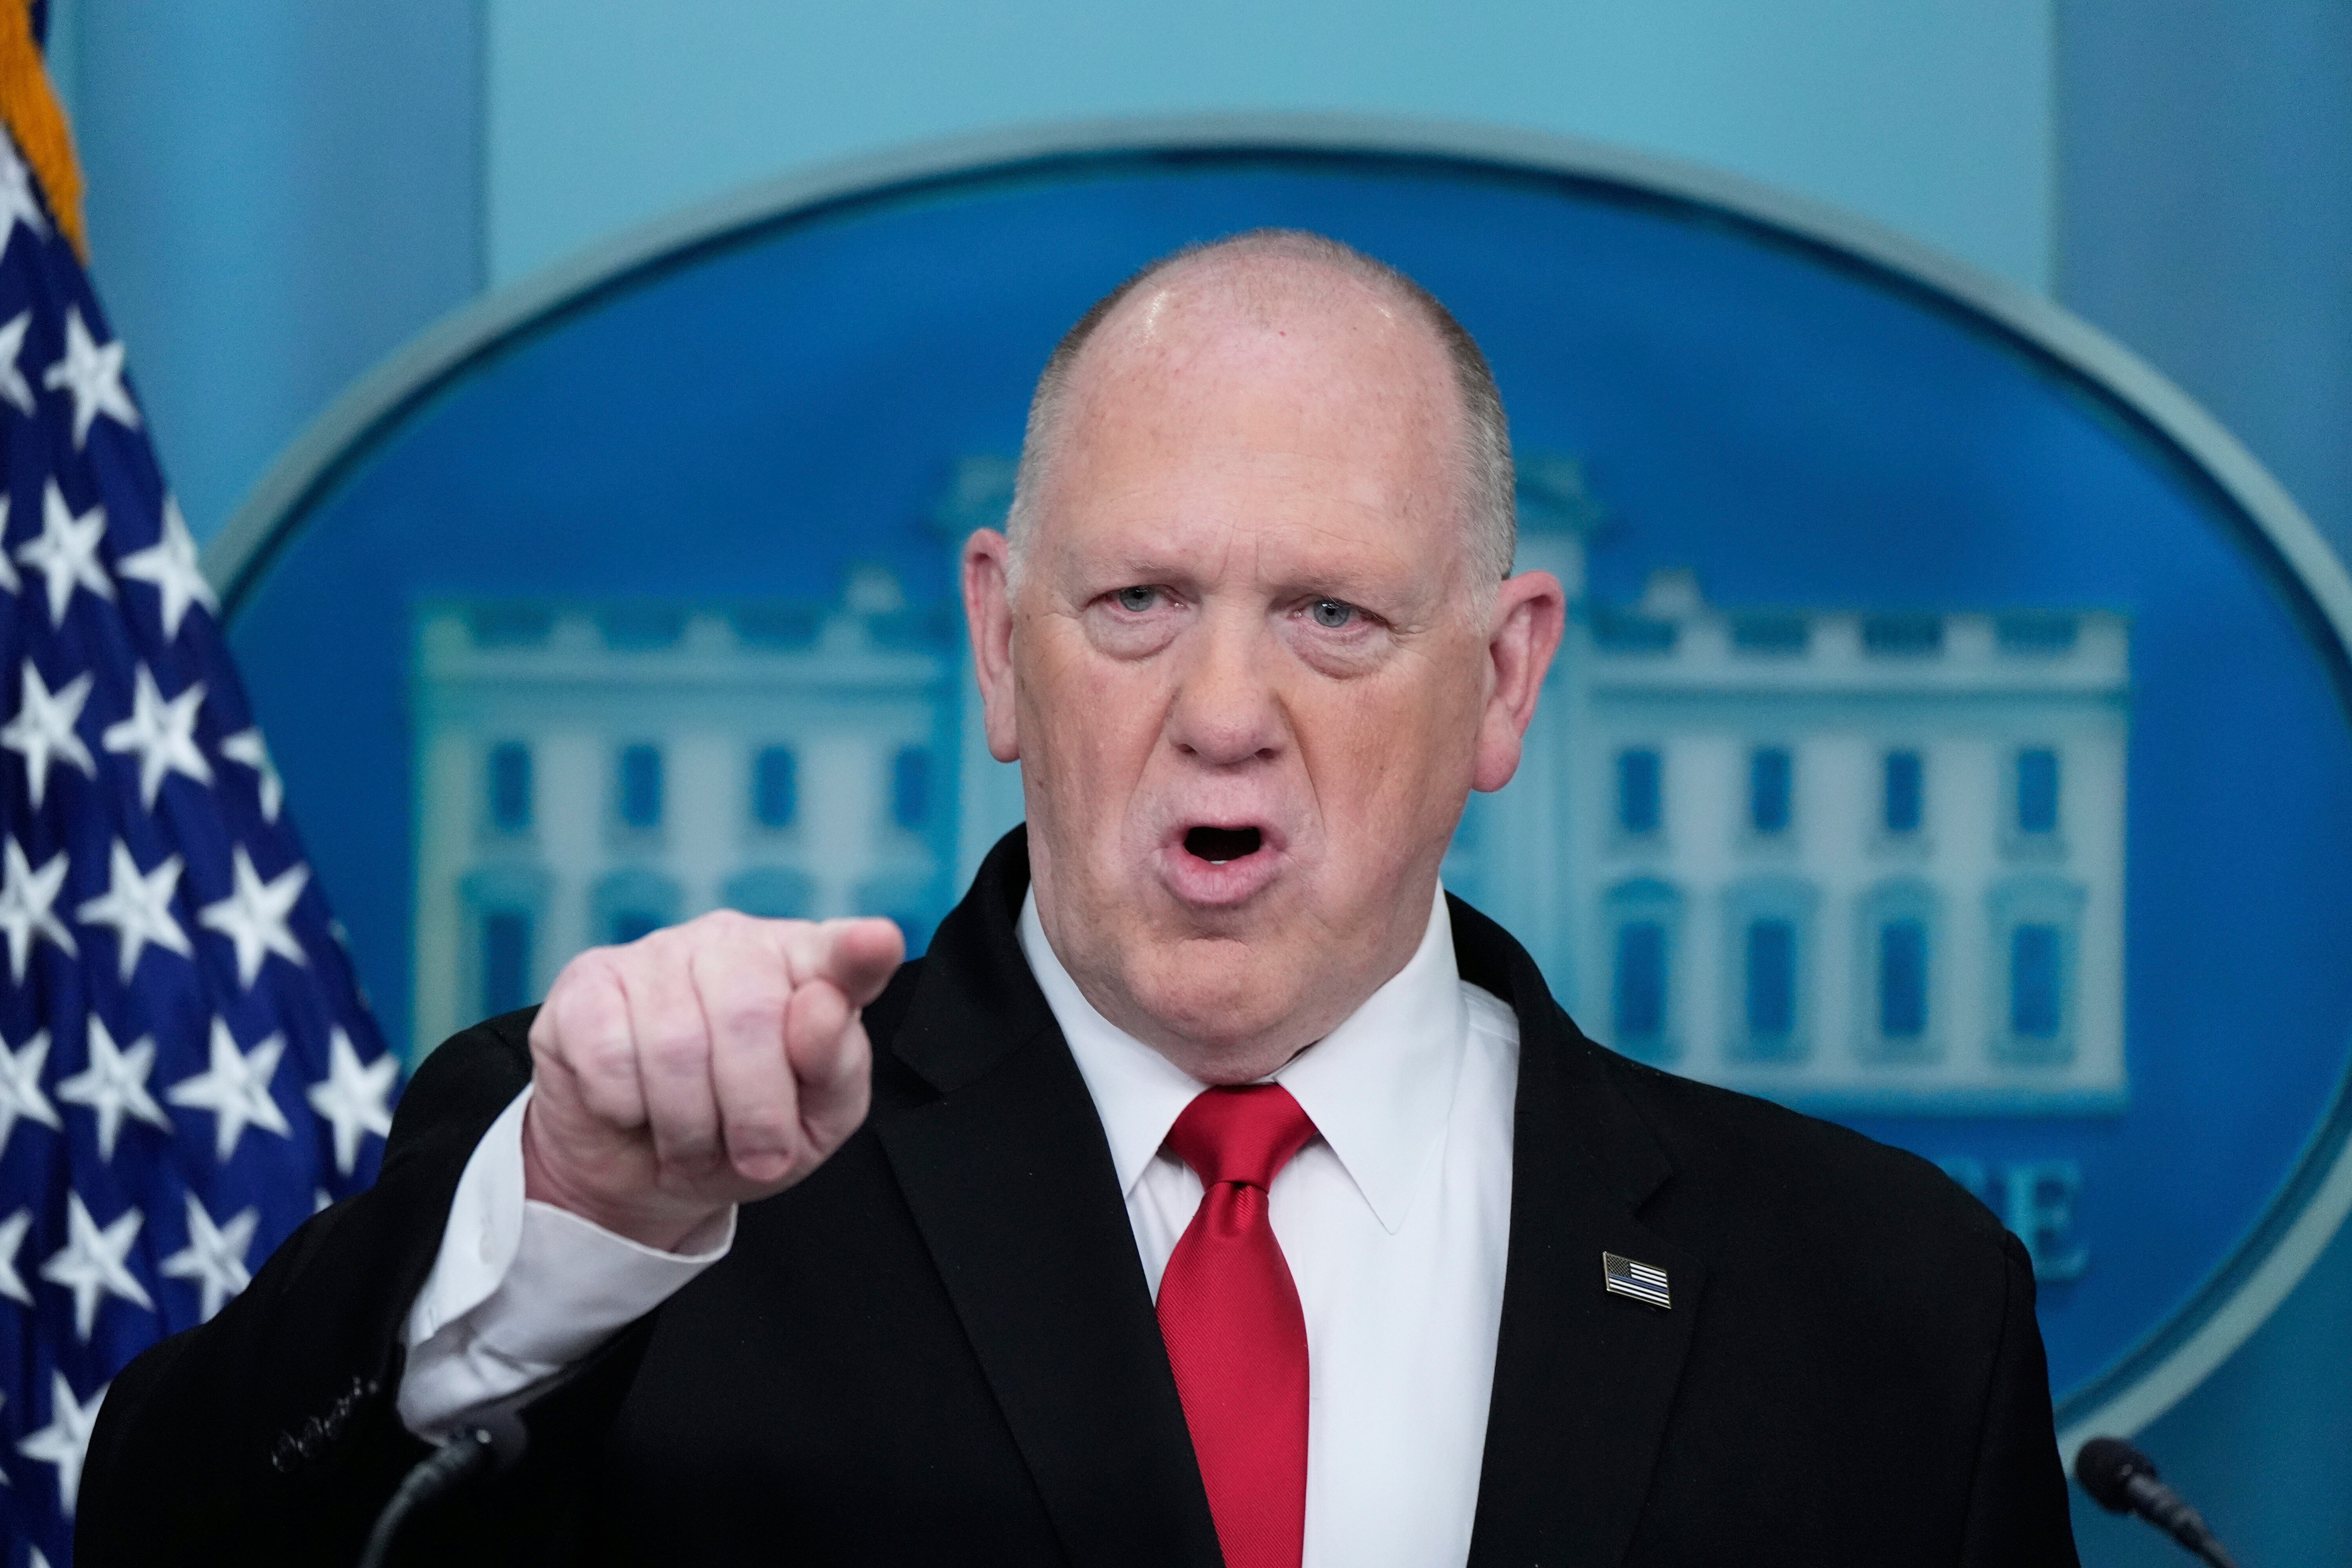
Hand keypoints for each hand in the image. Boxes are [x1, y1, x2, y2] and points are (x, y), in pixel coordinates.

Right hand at [521, 911, 904, 1249]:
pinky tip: (633, 1106)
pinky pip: (610, 1054)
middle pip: (750, 1016)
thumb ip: (836, 1069)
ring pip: (676, 1044)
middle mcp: (734, 943)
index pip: (838, 954)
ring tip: (692, 1140)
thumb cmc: (744, 1135)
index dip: (855, 953)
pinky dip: (626, 1108)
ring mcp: (656, 954)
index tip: (874, 944)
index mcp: (805, 968)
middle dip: (754, 1112)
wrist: (643, 1170)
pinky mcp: (587, 985)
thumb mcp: (813, 1124)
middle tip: (753, 1155)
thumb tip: (822, 1009)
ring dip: (688, 1125)